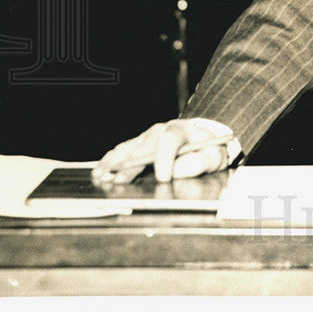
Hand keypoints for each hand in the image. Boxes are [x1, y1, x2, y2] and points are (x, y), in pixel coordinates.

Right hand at [92, 119, 230, 184]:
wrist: (201, 140)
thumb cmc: (207, 150)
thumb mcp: (213, 156)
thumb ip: (199, 162)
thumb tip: (176, 171)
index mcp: (182, 130)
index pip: (170, 140)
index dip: (165, 159)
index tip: (163, 178)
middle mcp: (161, 130)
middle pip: (144, 145)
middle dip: (132, 164)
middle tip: (121, 181)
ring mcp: (147, 136)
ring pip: (128, 147)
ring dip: (114, 163)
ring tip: (103, 176)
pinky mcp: (137, 144)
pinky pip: (120, 151)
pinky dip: (108, 161)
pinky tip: (99, 171)